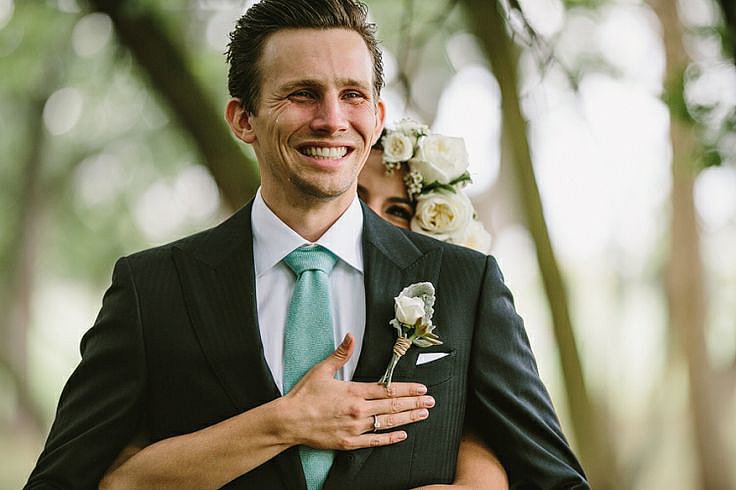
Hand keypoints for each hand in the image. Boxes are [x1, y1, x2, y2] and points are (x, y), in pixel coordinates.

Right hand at [280, 333, 433, 449]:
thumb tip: (350, 337)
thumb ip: (341, 354)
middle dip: (414, 403)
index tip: (421, 388)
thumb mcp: (322, 370)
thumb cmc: (304, 395)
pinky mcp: (349, 442)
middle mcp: (358, 410)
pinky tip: (403, 434)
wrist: (289, 421)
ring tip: (423, 414)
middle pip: (393, 406)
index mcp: (354, 391)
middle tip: (430, 401)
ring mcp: (355, 428)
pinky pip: (375, 441)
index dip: (407, 389)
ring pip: (388, 423)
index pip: (388, 389)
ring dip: (408, 418)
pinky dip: (390, 438)